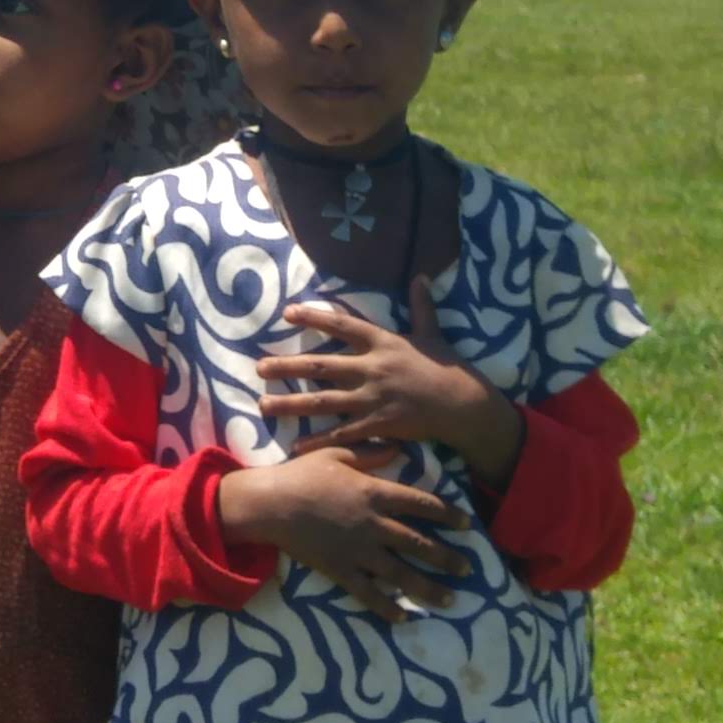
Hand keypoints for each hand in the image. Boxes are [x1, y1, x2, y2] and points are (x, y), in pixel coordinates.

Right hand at [212, 445, 470, 620]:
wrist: (269, 504)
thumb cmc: (300, 474)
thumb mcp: (336, 455)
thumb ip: (370, 454)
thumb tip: (397, 448)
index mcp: (375, 493)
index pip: (422, 505)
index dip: (448, 514)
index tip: (467, 524)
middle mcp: (374, 524)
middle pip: (419, 543)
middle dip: (446, 557)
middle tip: (468, 568)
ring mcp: (358, 550)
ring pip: (401, 573)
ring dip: (428, 587)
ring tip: (450, 599)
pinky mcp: (340, 569)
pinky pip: (368, 592)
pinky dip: (386, 607)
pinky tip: (403, 617)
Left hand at [256, 300, 517, 478]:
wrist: (463, 404)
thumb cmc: (446, 367)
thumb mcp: (432, 333)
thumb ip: (421, 306)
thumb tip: (422, 275)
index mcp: (383, 343)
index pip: (342, 326)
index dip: (314, 318)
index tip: (287, 313)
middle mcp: (372, 368)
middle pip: (321, 366)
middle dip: (287, 367)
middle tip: (258, 367)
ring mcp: (373, 398)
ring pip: (324, 401)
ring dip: (291, 404)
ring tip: (263, 406)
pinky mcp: (378, 424)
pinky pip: (343, 433)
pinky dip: (319, 441)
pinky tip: (297, 447)